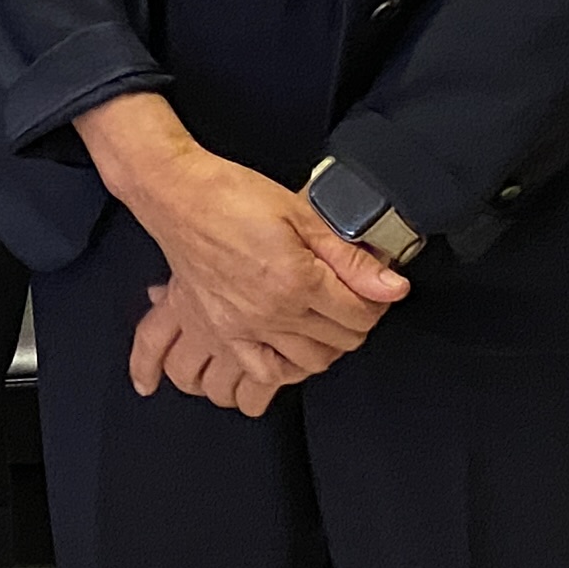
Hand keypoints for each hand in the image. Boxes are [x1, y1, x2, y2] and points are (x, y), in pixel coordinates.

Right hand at [78, 96, 409, 404]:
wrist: (176, 196)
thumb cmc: (231, 195)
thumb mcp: (300, 214)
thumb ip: (350, 257)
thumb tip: (393, 287)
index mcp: (297, 280)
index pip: (360, 313)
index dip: (377, 301)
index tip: (374, 288)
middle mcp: (272, 312)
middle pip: (340, 341)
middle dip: (357, 321)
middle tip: (353, 299)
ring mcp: (244, 327)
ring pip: (309, 362)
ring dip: (327, 345)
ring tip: (326, 320)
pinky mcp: (222, 331)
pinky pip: (263, 372)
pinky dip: (285, 367)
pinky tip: (291, 347)